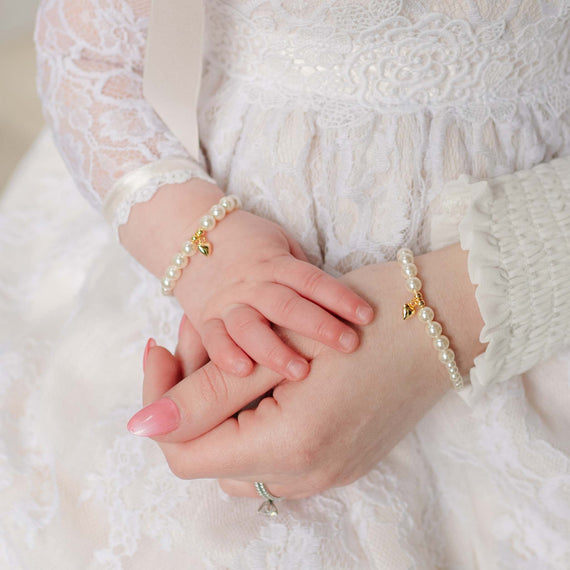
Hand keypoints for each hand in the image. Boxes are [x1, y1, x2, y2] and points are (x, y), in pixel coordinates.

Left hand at [130, 244, 484, 497]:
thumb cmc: (367, 317)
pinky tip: (265, 372)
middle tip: (201, 337)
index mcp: (292, 447)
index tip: (164, 346)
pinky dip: (257, 415)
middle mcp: (310, 474)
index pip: (186, 453)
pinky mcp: (342, 457)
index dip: (163, 400)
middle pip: (213, 456)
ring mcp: (329, 470)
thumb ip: (206, 392)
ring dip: (225, 406)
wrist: (442, 320)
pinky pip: (276, 451)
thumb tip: (143, 426)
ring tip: (234, 351)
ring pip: (243, 455)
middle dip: (194, 396)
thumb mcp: (281, 343)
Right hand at [173, 206, 372, 379]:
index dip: (340, 296)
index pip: (311, 280)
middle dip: (318, 326)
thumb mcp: (282, 247)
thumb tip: (340, 306)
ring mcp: (226, 301)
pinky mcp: (204, 318)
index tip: (367, 315)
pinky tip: (242, 371)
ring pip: (250, 326)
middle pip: (286, 305)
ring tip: (300, 371)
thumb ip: (302, 276)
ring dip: (274, 349)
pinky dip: (224, 354)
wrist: (193, 234)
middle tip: (349, 344)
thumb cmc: (251, 247)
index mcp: (274, 263)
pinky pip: (213, 338)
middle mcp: (251, 283)